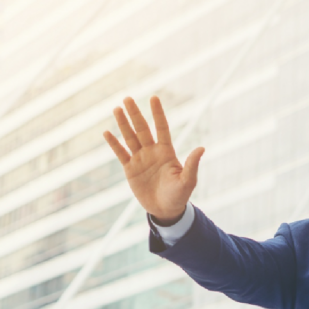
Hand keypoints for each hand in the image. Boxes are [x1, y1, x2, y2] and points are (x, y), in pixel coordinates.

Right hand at [103, 96, 203, 224]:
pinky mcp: (130, 169)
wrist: (165, 210)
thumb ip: (192, 165)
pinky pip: (121, 153)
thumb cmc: (179, 196)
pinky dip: (114, 144)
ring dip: (123, 124)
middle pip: (142, 129)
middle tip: (128, 98)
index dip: (157, 113)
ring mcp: (140, 159)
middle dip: (135, 114)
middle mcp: (152, 152)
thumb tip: (201, 148)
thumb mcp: (187, 181)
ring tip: (117, 108)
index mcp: (166, 152)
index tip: (154, 98)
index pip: (161, 128)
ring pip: (130, 138)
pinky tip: (107, 132)